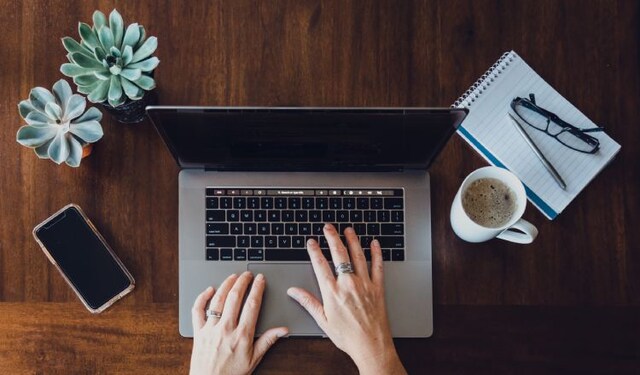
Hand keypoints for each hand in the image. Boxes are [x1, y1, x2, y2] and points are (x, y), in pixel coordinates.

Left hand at [190, 272, 288, 374]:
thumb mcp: (254, 360)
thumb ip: (268, 341)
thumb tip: (283, 330)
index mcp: (242, 335)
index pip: (252, 304)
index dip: (257, 288)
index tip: (260, 279)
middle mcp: (226, 329)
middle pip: (235, 297)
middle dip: (242, 281)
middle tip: (247, 274)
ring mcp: (210, 329)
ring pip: (218, 300)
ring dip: (226, 285)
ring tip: (233, 277)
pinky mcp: (198, 332)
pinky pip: (197, 310)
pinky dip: (202, 297)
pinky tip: (209, 290)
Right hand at [287, 224, 405, 373]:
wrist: (371, 345)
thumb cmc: (347, 336)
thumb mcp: (323, 321)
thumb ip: (308, 302)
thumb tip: (293, 291)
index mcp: (332, 292)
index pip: (320, 264)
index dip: (314, 250)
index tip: (311, 242)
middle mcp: (348, 284)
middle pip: (339, 254)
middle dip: (332, 238)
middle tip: (328, 228)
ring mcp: (364, 284)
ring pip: (358, 256)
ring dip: (352, 240)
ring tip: (348, 230)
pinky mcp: (377, 288)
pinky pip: (378, 266)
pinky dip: (376, 253)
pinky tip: (374, 244)